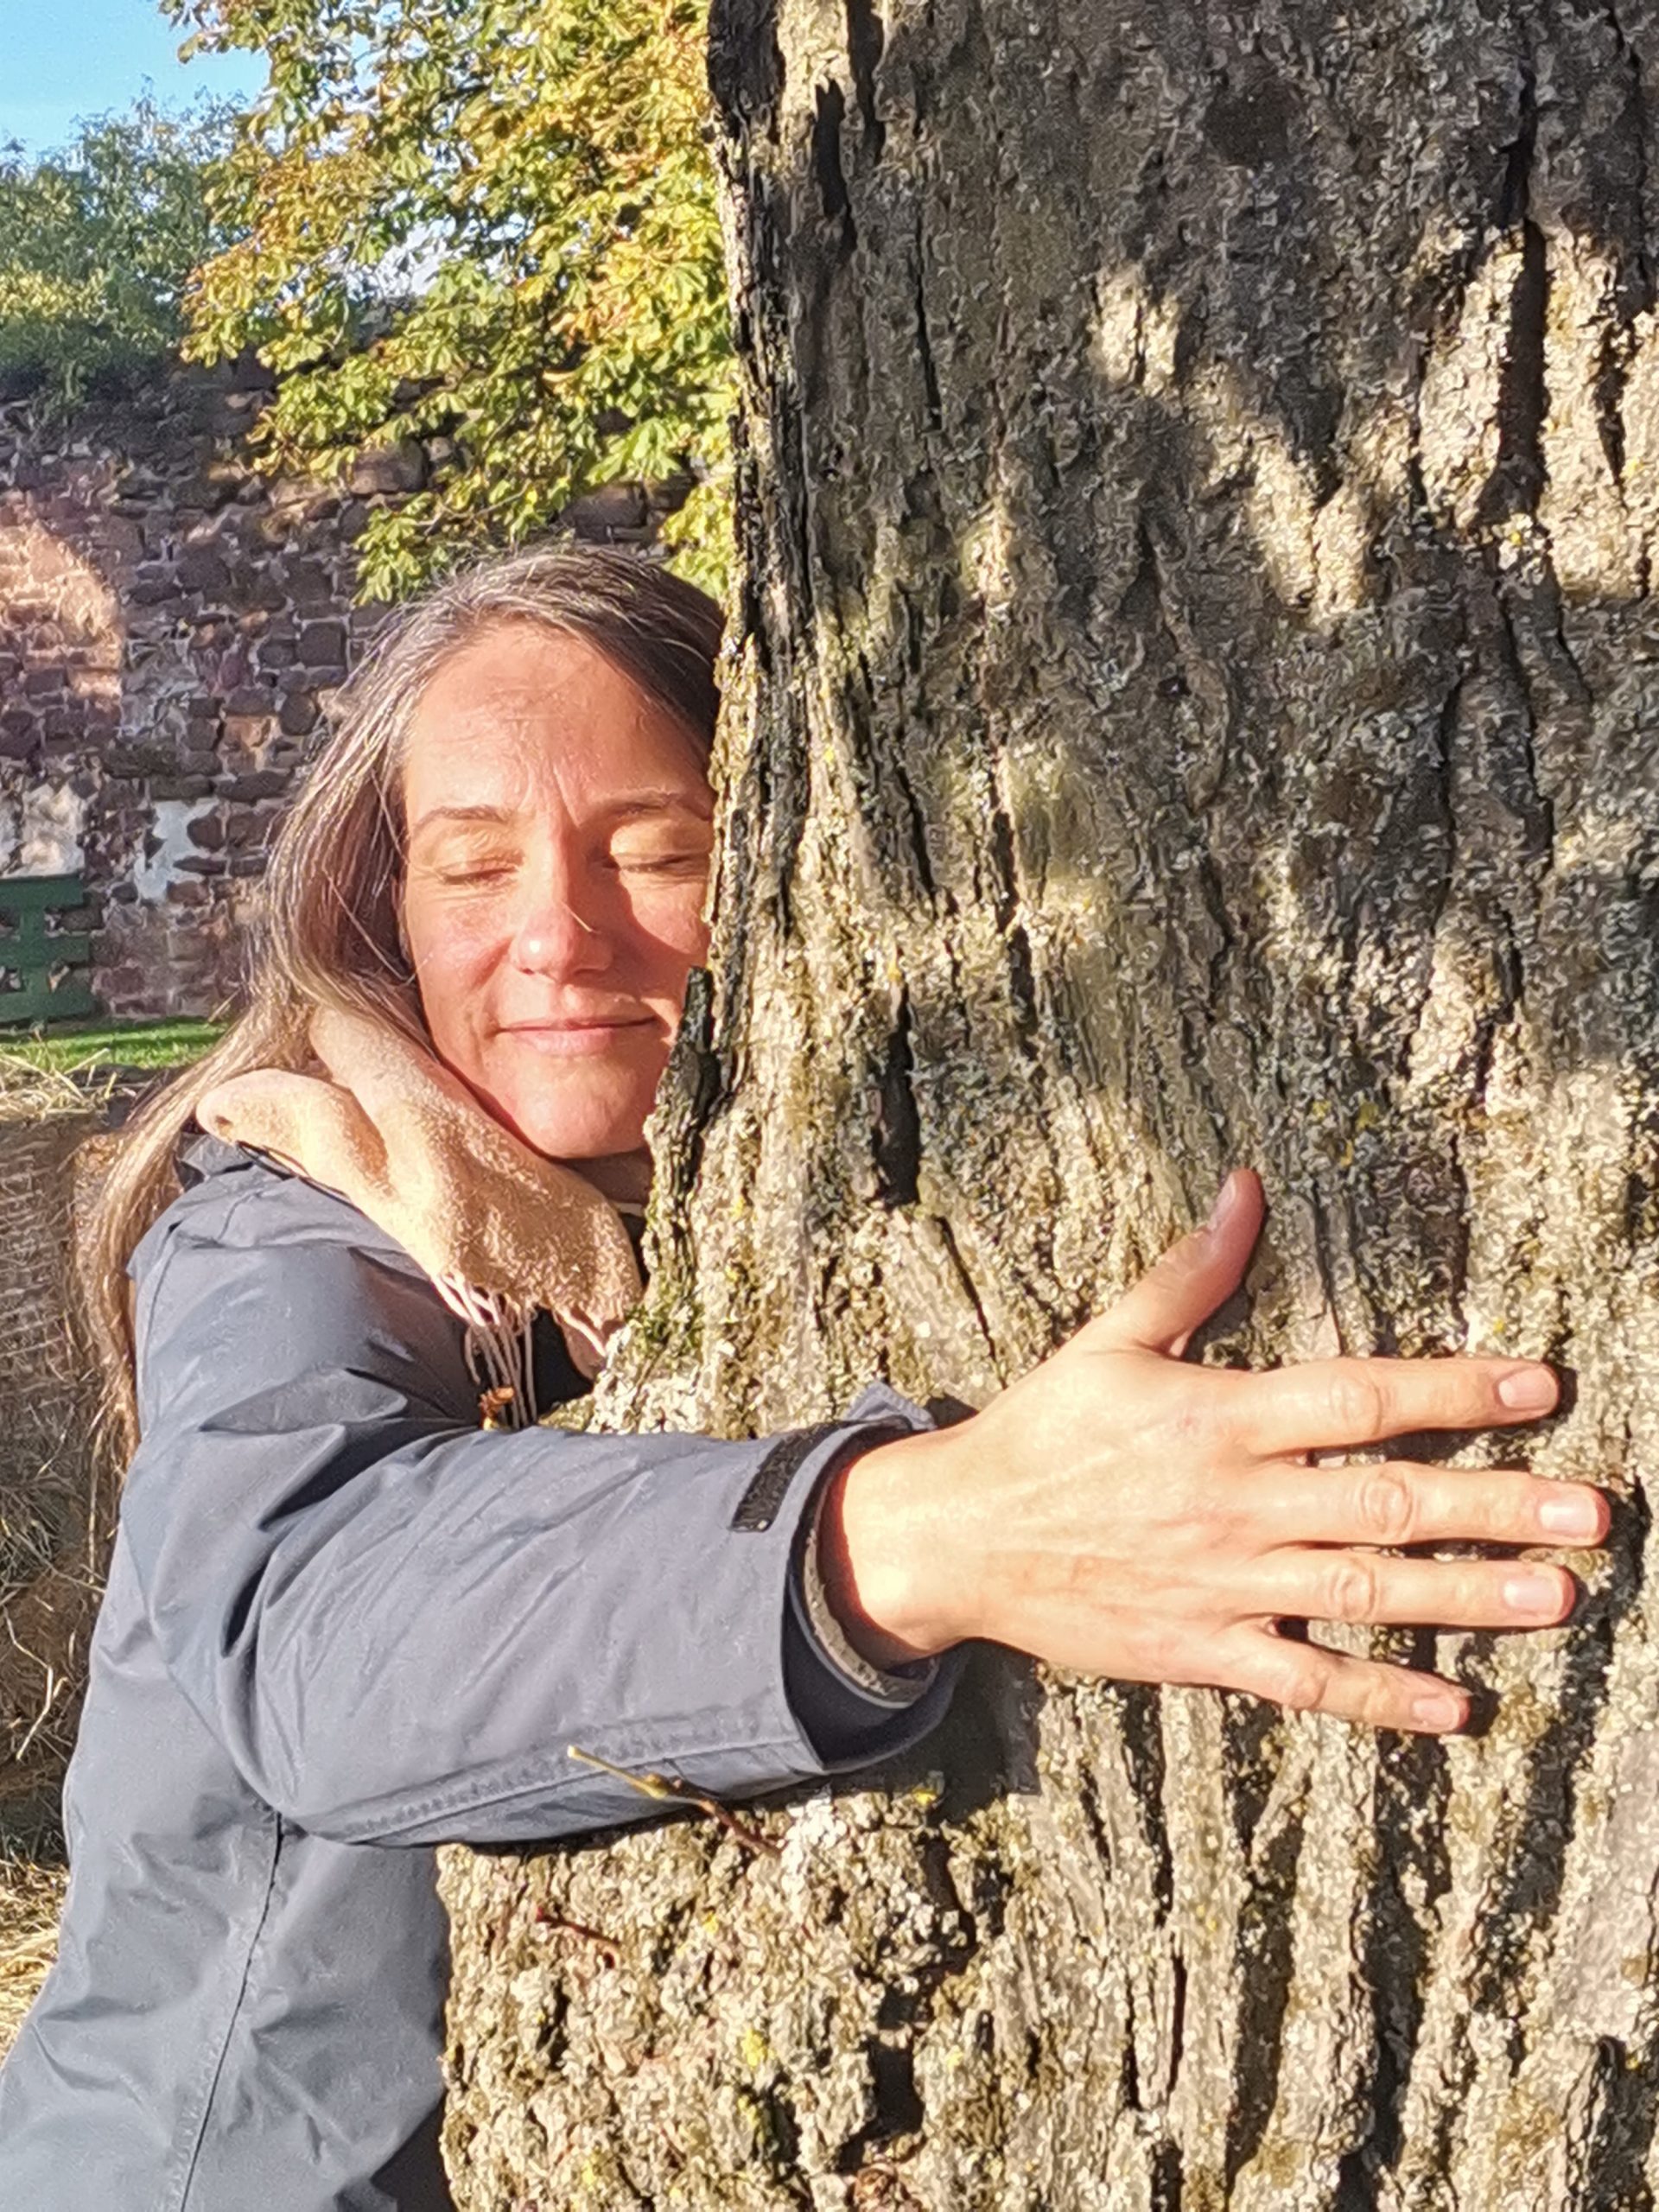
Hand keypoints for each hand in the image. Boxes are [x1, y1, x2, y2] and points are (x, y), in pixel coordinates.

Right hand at [824, 1171, 1608, 1732]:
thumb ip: (1192, 1273)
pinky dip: (1379, 1696)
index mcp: (1217, 1415)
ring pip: (1364, 1592)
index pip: (1357, 1397)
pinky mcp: (1202, 1652)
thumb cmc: (1041, 1430)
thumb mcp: (1107, 1339)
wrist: (959, 1540)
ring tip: (1558, 1596)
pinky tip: (1454, 1704)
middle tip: (1592, 1512)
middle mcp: (1234, 1501)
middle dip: (1497, 1504)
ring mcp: (1223, 1583)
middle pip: (1386, 1500)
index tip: (1540, 1384)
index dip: (1454, 1388)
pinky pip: (1303, 1678)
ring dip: (1466, 1596)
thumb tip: (1248, 1186)